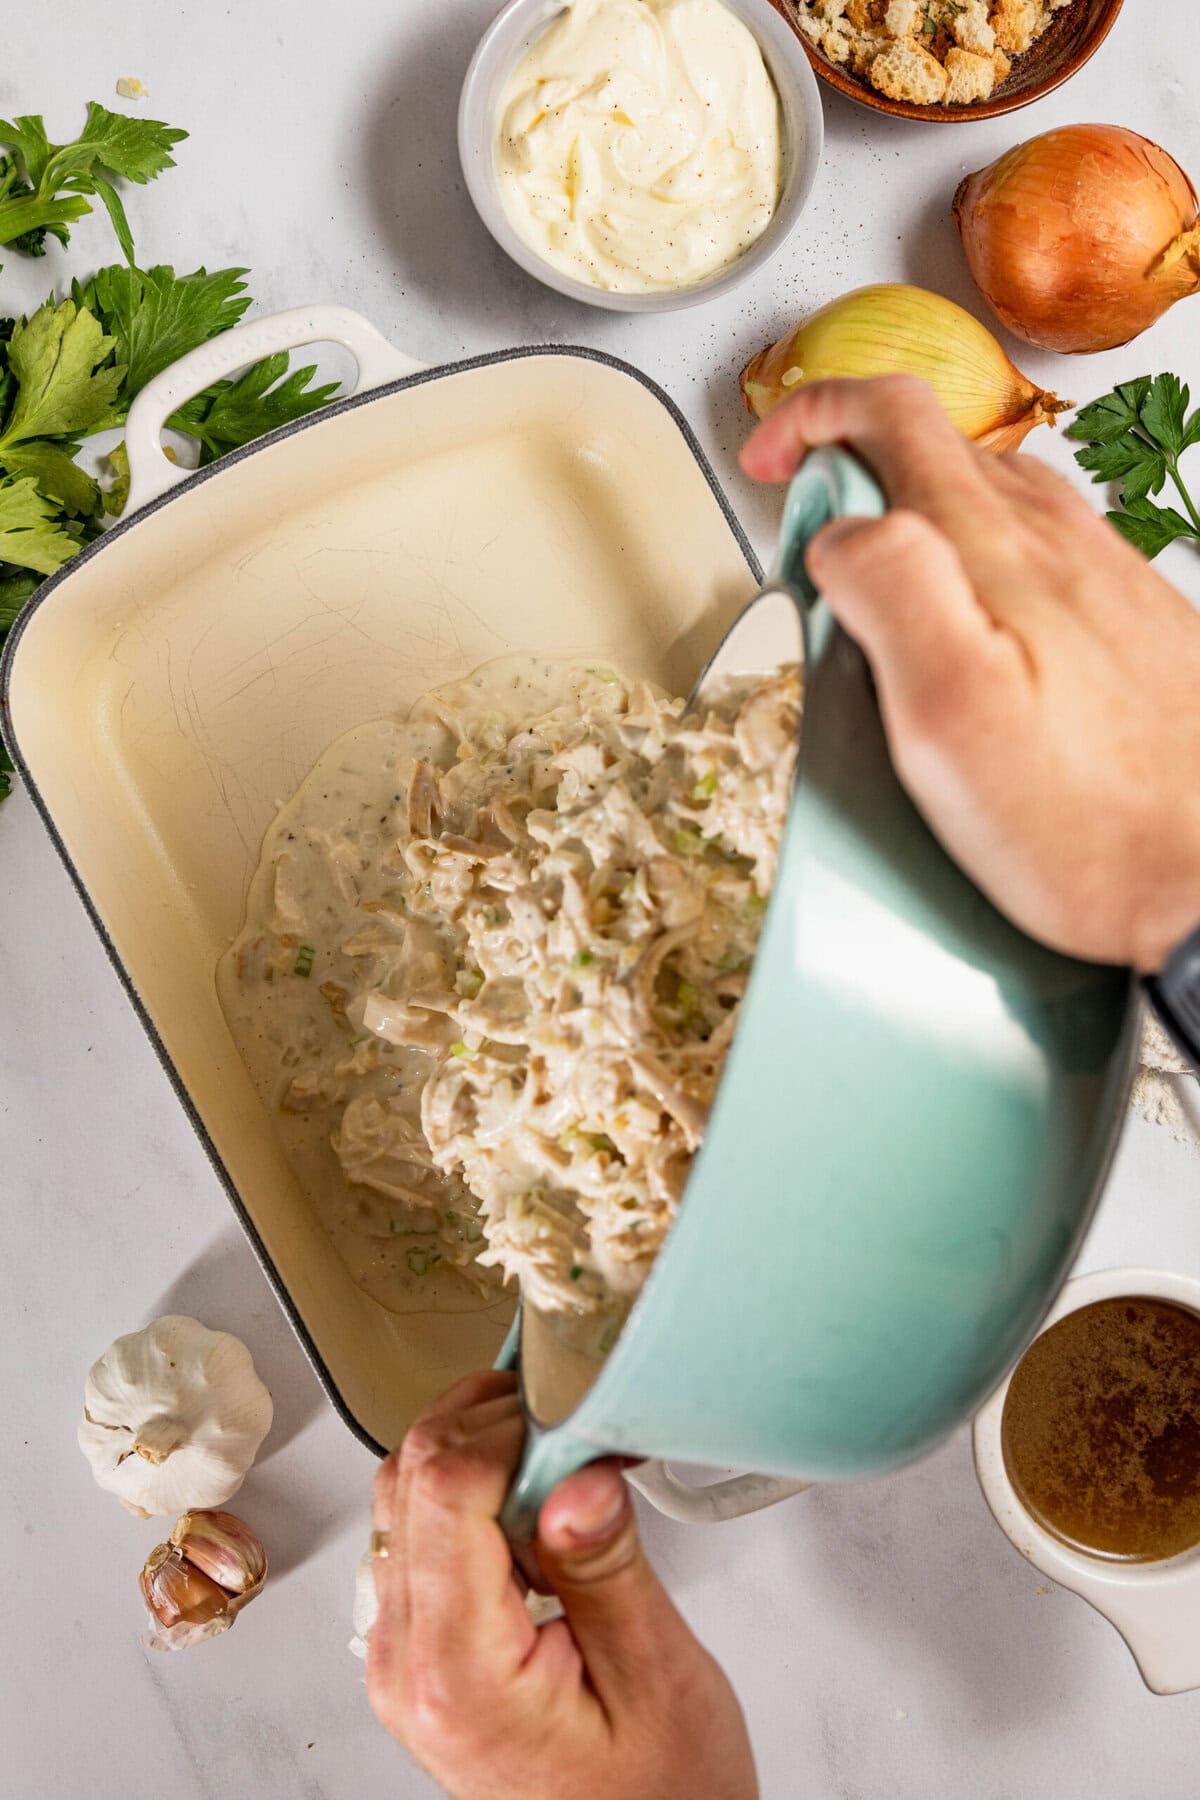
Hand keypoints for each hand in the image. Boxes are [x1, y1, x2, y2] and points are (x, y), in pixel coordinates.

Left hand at [366, 1371, 756, 1799]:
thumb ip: (605, 1567)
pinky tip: (535, 1504)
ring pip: (403, 1491)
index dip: (508, 1429)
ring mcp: (403, 1655)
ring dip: (478, 1449)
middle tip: (576, 1428)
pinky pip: (417, 1531)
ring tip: (563, 1462)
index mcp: (458, 1675)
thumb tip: (574, 1474)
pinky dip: (469, 1489)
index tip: (575, 1424)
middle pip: (410, 1476)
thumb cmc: (655, 1795)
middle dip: (491, 1423)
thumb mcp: (656, 1675)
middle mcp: (409, 1664)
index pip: (443, 1490)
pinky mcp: (419, 1647)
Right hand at [741, 375, 1199, 972]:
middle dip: (855, 475)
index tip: (770, 464)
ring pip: (993, 504)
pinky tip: (976, 650)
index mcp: (996, 548)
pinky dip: (981, 572)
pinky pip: (1042, 560)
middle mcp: (1060, 541)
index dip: (811, 416)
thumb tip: (841, 530)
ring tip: (882, 604)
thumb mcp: (949, 713)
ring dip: (918, 523)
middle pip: (939, 450)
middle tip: (814, 555)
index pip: (891, 413)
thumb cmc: (1085, 826)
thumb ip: (888, 590)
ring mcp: (1105, 577)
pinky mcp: (1133, 626)